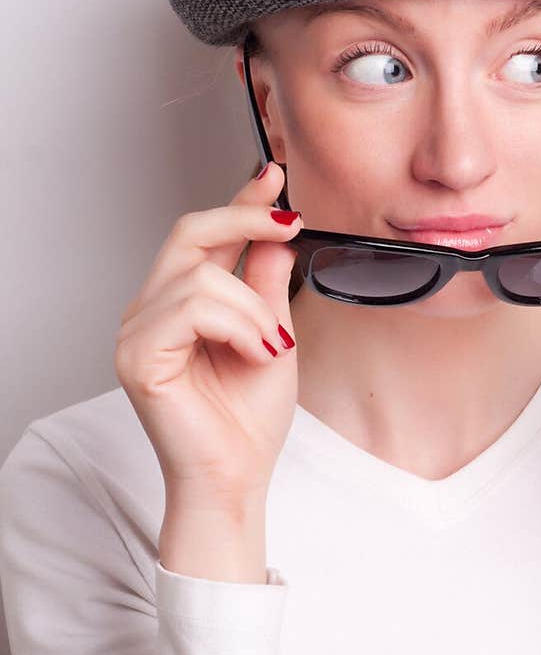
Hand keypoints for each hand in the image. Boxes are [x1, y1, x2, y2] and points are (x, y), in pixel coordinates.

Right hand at [114, 162, 302, 501]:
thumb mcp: (274, 336)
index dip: (239, 202)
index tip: (275, 176)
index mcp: (179, 303)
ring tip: (272, 348)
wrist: (236, 478)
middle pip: (188, 232)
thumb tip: (275, 233)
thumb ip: (266, 285)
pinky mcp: (137, 356)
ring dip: (253, 309)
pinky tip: (257, 354)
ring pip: (200, 276)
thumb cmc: (248, 421)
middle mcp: (150, 310)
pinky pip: (191, 310)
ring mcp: (137, 331)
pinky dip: (238, 327)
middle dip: (244, 220)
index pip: (204, 235)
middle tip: (289, 225)